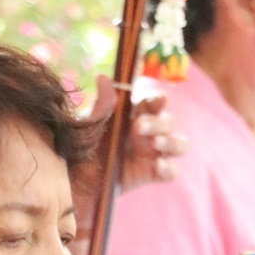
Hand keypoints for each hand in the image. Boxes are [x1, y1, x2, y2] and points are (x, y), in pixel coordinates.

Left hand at [90, 74, 187, 190]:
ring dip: (171, 142)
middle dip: (157, 123)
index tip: (160, 100)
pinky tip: (158, 166)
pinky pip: (171, 172)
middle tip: (137, 127)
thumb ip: (101, 105)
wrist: (74, 176)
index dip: (160, 100)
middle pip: (168, 123)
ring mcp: (152, 154)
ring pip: (179, 145)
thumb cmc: (84, 145)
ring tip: (155, 143)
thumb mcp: (90, 124)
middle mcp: (149, 133)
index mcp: (136, 115)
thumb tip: (103, 78)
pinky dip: (169, 169)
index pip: (155, 103)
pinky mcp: (151, 174)